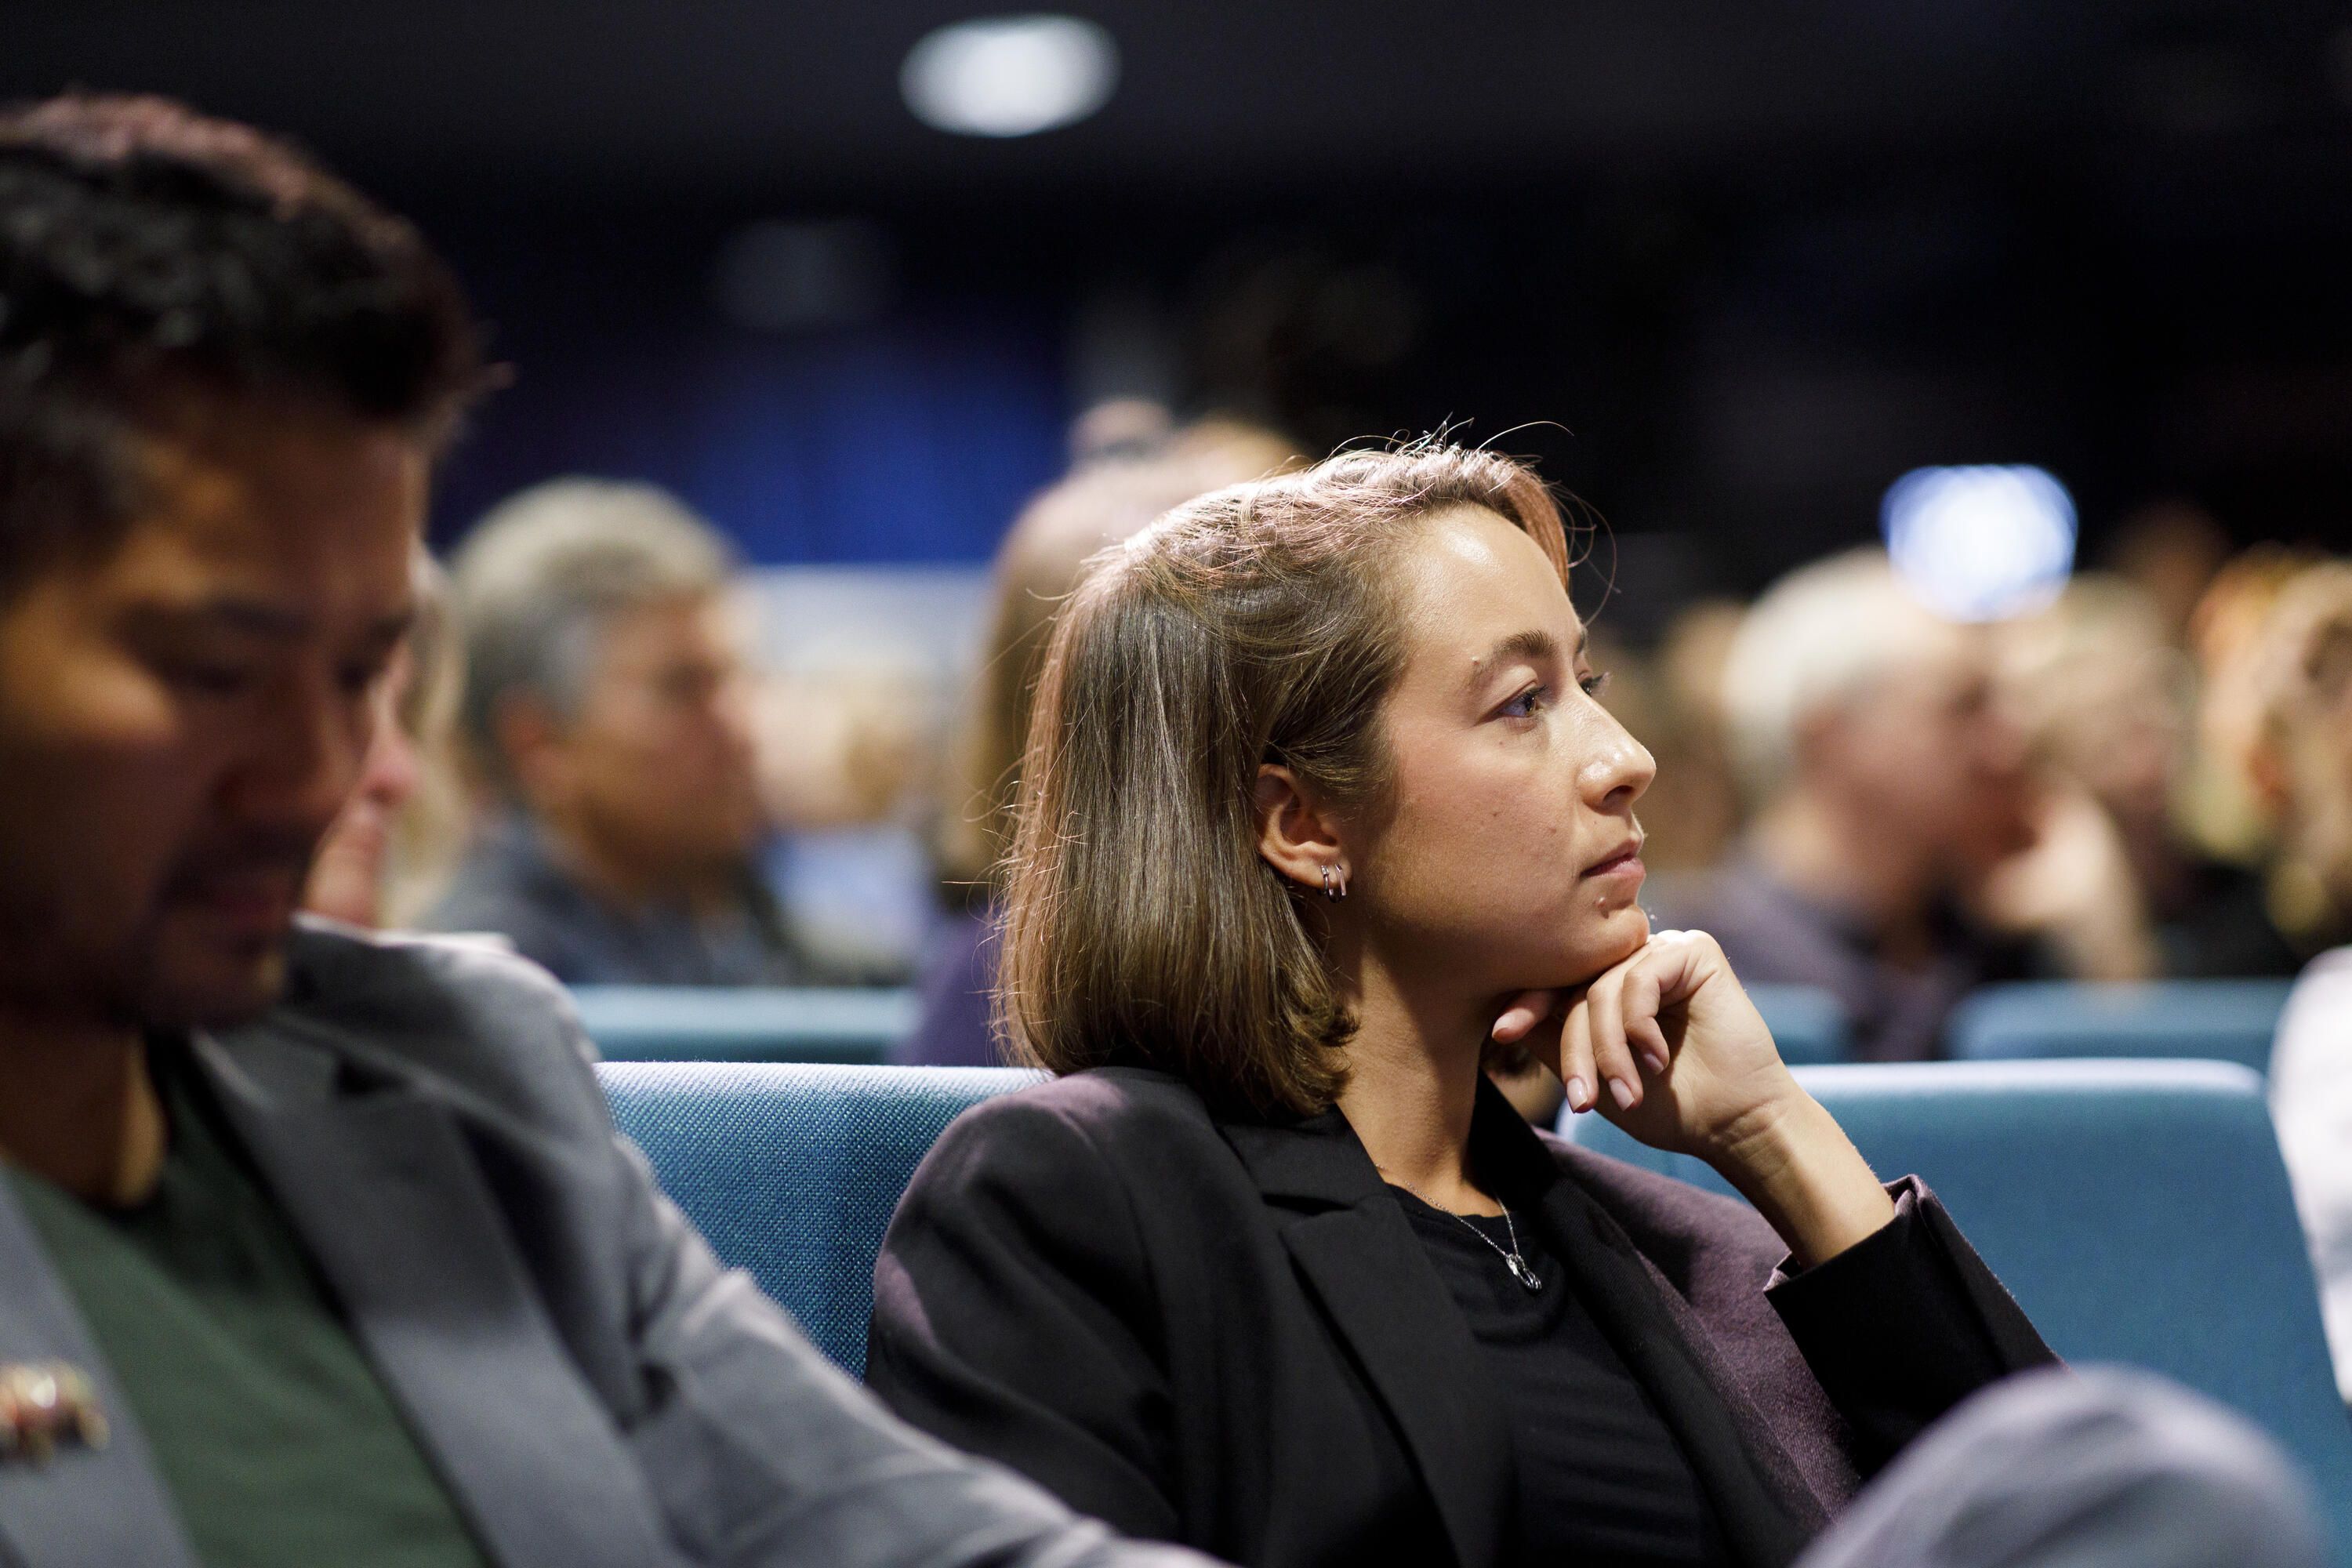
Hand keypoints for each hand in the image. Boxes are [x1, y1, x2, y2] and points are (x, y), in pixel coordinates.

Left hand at [1492, 929, 1798, 1161]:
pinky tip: (1657, 1059)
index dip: (1525, 1005)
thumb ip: (1554, 1040)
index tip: (1501, 1034)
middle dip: (1575, 1048)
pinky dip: (1639, 1026)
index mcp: (1608, 986)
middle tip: (1582, 1098)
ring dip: (1609, 1050)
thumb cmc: (1668, 1105)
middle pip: (1574, 987)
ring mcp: (1662, 953)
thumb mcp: (1594, 1075)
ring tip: (1628, 1093)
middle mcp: (1632, 962)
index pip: (1554, 982)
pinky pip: (1639, 978)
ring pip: (1602, 989)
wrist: (1734, 1123)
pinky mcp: (1693, 951)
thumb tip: (1504, 1015)